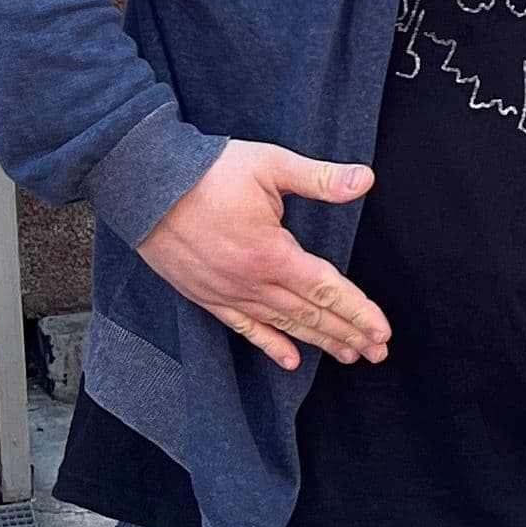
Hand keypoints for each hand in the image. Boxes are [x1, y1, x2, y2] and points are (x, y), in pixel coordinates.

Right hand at [138, 140, 389, 370]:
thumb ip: (318, 178)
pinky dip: (269, 345)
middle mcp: (250, 281)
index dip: (358, 312)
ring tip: (349, 356)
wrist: (142, 181)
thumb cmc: (207, 170)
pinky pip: (242, 327)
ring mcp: (225, 292)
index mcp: (271, 253)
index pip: (326, 290)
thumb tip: (365, 180)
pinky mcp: (204, 294)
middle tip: (378, 354)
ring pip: (282, 325)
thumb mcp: (269, 164)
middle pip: (310, 315)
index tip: (383, 333)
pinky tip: (290, 361)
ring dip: (317, 342)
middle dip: (348, 335)